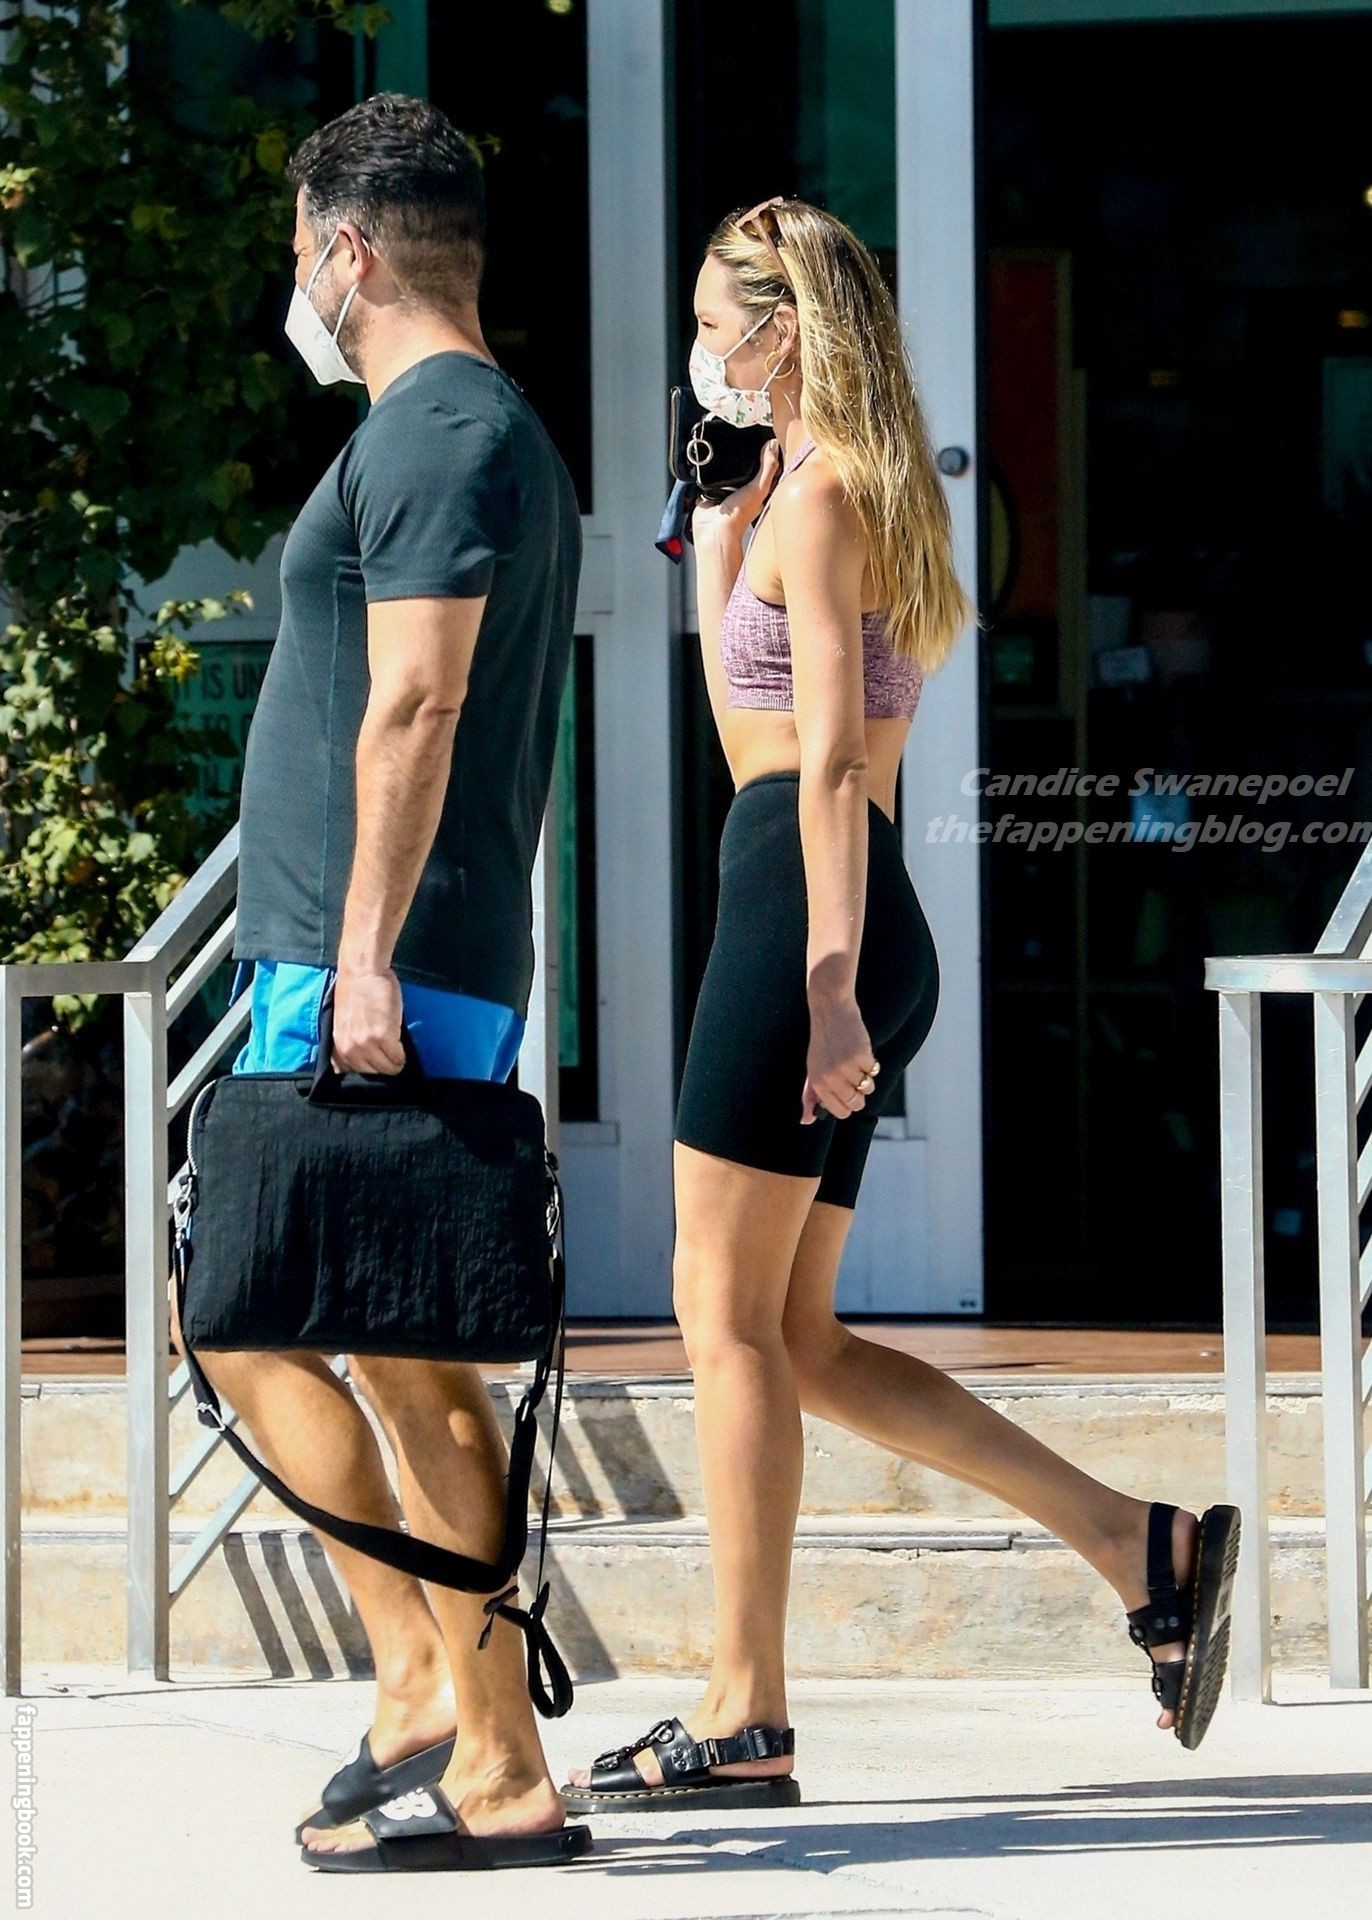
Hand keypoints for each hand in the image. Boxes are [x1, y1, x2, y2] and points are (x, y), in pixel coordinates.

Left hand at [331, 965, 405, 1074]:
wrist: (362, 972)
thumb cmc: (355, 992)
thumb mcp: (344, 1024)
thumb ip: (350, 1043)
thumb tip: (363, 1059)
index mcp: (340, 1046)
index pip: (356, 1074)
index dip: (370, 1068)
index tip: (377, 1062)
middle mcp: (351, 1049)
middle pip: (374, 1074)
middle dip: (384, 1066)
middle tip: (390, 1054)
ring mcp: (367, 1044)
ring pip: (388, 1069)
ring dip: (396, 1062)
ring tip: (397, 1050)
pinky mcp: (384, 1036)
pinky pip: (398, 1057)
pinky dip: (403, 1054)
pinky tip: (401, 1044)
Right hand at [693, 438, 783, 541]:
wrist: (714, 528)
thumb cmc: (739, 516)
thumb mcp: (759, 488)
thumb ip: (768, 467)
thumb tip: (772, 444)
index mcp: (759, 489)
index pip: (767, 467)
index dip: (768, 454)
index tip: (767, 438)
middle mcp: (744, 489)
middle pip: (747, 465)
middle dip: (745, 455)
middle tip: (745, 440)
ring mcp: (727, 489)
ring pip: (728, 468)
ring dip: (725, 462)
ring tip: (727, 448)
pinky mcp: (712, 489)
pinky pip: (711, 474)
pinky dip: (710, 469)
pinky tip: (711, 463)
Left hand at [802, 997, 880, 1123]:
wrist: (831, 1010)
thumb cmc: (822, 1042)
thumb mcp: (812, 1068)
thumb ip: (810, 1095)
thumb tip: (806, 1120)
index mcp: (817, 1083)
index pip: (840, 1112)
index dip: (847, 1105)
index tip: (848, 1093)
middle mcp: (831, 1078)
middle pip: (856, 1104)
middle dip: (859, 1094)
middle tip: (853, 1076)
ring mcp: (846, 1068)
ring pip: (867, 1088)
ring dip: (866, 1077)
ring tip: (855, 1061)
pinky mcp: (861, 1057)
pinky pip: (874, 1071)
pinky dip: (871, 1063)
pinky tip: (860, 1050)